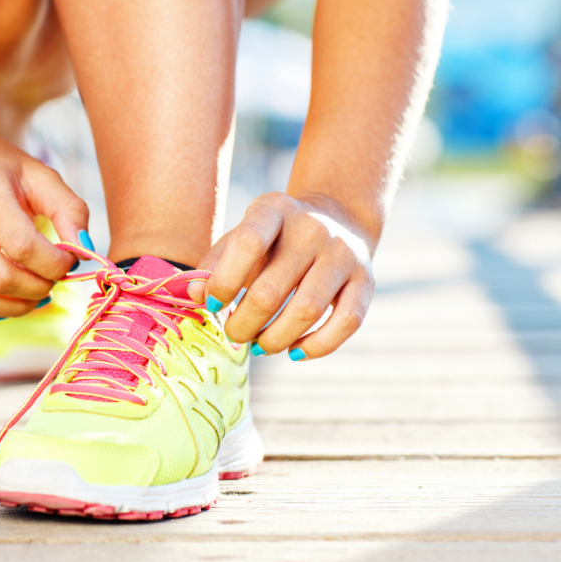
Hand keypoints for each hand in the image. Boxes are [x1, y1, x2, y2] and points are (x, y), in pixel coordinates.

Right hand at [0, 124, 88, 327]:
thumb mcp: (38, 174)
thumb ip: (69, 209)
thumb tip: (85, 250)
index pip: (23, 246)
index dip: (54, 264)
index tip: (67, 261)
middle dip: (37, 289)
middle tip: (50, 279)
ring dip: (13, 308)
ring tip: (31, 294)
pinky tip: (1, 303)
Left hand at [188, 192, 374, 359]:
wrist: (338, 217)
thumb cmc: (273, 238)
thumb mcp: (241, 237)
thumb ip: (214, 263)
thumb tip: (194, 294)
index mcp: (274, 209)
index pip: (247, 244)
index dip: (223, 282)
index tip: (212, 306)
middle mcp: (313, 228)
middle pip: (271, 291)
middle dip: (243, 324)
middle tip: (234, 335)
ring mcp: (344, 254)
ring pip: (306, 311)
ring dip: (275, 339)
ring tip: (259, 346)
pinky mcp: (367, 280)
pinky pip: (346, 323)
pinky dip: (317, 346)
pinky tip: (294, 352)